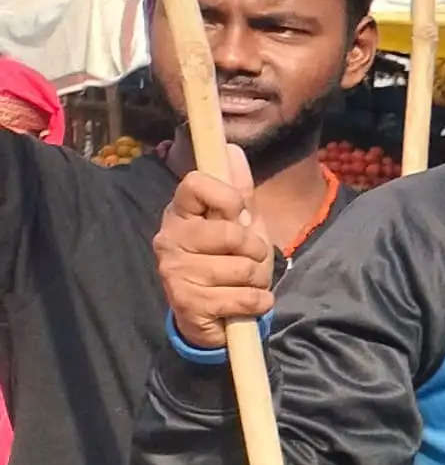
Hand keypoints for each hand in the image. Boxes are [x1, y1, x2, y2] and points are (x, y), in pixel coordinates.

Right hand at [157, 160, 275, 349]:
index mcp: (180, 212)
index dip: (227, 197)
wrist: (217, 315)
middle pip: (230, 233)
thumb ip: (239, 191)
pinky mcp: (184, 302)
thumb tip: (232, 148)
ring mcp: (173, 270)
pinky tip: (243, 303)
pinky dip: (256, 302)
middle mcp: (169, 237)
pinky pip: (242, 297)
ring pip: (241, 268)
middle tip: (246, 259)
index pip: (196, 183)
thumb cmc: (230, 262)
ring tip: (242, 283)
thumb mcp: (241, 225)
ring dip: (256, 279)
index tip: (236, 213)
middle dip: (255, 250)